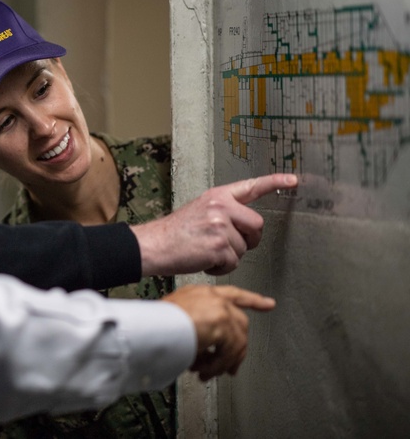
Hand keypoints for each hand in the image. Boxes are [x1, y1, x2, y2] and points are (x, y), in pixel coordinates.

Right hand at [132, 174, 296, 275]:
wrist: (154, 245)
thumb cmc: (175, 232)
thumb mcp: (199, 210)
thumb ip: (224, 212)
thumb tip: (246, 227)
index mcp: (217, 196)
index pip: (251, 186)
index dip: (274, 182)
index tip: (293, 179)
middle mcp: (221, 207)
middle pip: (257, 226)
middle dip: (248, 240)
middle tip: (227, 245)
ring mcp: (220, 226)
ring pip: (244, 248)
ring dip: (228, 256)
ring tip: (205, 251)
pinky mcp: (219, 246)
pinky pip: (233, 263)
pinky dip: (220, 267)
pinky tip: (203, 260)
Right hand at [162, 284, 274, 380]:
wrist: (152, 324)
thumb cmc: (154, 323)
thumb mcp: (175, 319)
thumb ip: (196, 330)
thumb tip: (204, 352)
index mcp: (201, 292)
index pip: (234, 293)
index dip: (253, 300)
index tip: (269, 304)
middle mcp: (213, 297)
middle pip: (240, 323)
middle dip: (237, 350)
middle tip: (229, 369)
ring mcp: (220, 308)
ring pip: (237, 341)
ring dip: (222, 362)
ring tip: (206, 373)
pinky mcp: (223, 322)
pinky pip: (230, 352)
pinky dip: (218, 366)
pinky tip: (205, 371)